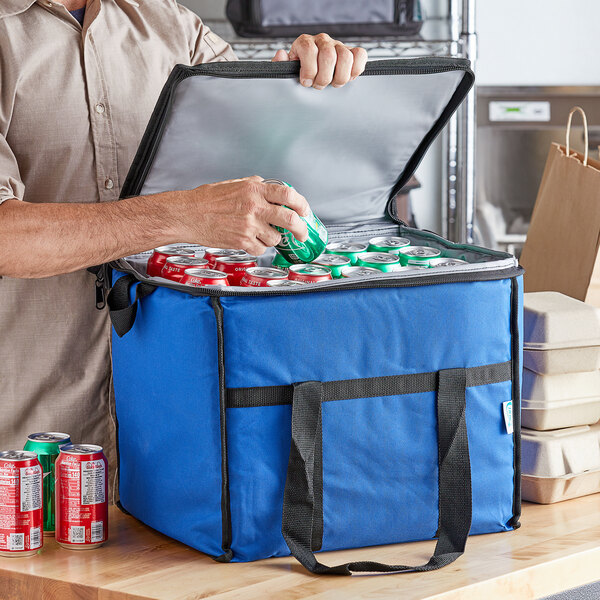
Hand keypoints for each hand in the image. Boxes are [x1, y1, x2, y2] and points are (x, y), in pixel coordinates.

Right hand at [176, 176, 309, 255]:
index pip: (288, 194)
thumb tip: (273, 192)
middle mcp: (254, 207)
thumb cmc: (207, 200)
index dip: (302, 204)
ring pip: (275, 237)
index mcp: (254, 189)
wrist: (188, 215)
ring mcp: (249, 225)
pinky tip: (248, 240)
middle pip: (289, 219)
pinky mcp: (242, 241)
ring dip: (272, 237)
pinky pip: (261, 248)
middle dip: (300, 229)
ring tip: (259, 232)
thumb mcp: (235, 184)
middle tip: (302, 233)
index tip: (305, 211)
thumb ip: (256, 187)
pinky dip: (258, 246)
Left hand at [272, 34, 367, 89]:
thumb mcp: (286, 72)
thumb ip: (280, 65)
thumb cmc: (299, 75)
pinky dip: (356, 69)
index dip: (308, 70)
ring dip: (340, 77)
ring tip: (333, 84)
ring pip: (345, 57)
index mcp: (304, 43)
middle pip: (328, 56)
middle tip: (319, 86)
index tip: (306, 82)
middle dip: (324, 78)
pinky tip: (348, 77)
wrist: (312, 76)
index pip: (309, 50)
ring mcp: (338, 45)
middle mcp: (322, 41)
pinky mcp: (352, 52)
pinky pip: (360, 55)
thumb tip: (281, 55)